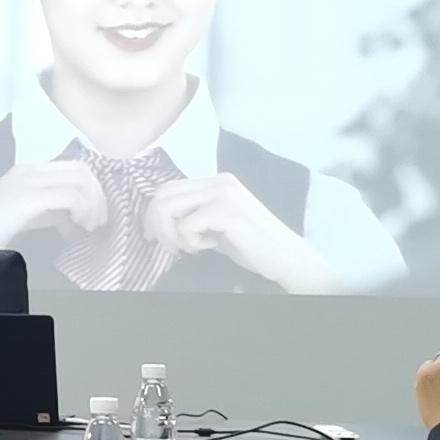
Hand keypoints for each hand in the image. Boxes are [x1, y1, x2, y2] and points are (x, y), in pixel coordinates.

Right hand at [0, 156, 106, 251]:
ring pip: (80, 181)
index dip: (92, 188)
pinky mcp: (30, 197)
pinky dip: (82, 210)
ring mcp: (29, 181)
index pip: (73, 167)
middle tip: (98, 221)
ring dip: (93, 204)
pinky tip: (79, 226)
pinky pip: (70, 197)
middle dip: (98, 195)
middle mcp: (30, 169)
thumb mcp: (29, 214)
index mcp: (29, 170)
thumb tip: (79, 210)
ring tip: (90, 226)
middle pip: (81, 170)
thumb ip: (52, 208)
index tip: (95, 214)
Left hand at [145, 170, 334, 292]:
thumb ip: (193, 215)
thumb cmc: (252, 246)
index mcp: (216, 182)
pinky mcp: (225, 211)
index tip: (155, 237)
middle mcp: (219, 181)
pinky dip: (188, 241)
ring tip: (189, 248)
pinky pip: (185, 225)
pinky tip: (207, 247)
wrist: (286, 257)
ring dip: (170, 234)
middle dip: (155, 225)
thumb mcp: (216, 225)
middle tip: (169, 248)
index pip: (168, 188)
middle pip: (162, 195)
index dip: (153, 213)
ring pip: (167, 208)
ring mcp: (223, 193)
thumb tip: (158, 220)